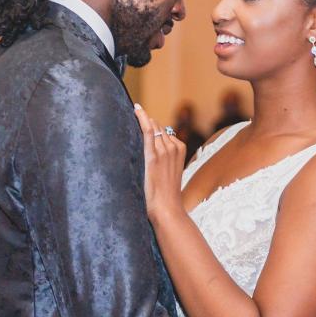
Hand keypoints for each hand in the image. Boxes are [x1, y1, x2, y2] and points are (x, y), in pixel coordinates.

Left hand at [134, 103, 185, 221]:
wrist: (167, 207)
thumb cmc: (166, 195)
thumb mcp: (169, 173)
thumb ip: (166, 159)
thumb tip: (155, 151)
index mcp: (181, 148)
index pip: (165, 131)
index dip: (153, 128)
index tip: (142, 117)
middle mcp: (174, 146)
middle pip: (158, 127)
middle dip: (148, 123)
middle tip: (135, 113)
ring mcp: (164, 150)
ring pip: (153, 127)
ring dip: (143, 120)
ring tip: (134, 110)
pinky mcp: (153, 155)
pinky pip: (148, 131)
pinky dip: (142, 118)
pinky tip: (137, 109)